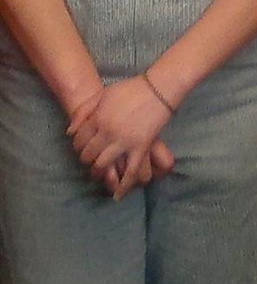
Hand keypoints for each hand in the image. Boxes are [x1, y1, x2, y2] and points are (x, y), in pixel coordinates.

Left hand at [67, 76, 175, 198]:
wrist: (159, 87)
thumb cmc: (131, 88)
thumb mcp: (103, 94)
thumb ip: (84, 111)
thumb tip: (69, 132)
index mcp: (98, 118)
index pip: (79, 140)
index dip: (78, 145)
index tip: (82, 146)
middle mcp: (108, 132)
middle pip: (88, 154)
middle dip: (86, 159)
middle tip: (89, 159)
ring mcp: (124, 142)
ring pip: (103, 165)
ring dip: (98, 172)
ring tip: (99, 172)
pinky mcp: (141, 147)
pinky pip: (131, 171)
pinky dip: (123, 185)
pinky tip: (117, 196)